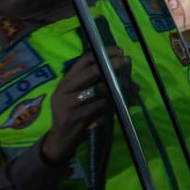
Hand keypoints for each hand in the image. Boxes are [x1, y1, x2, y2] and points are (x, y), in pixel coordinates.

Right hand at [41, 47, 132, 163]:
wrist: (61, 139)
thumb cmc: (76, 114)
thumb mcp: (82, 96)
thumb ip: (98, 84)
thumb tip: (126, 74)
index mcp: (66, 81)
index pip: (83, 61)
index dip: (102, 53)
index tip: (118, 50)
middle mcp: (64, 90)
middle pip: (91, 71)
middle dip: (111, 65)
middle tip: (126, 61)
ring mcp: (67, 104)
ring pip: (98, 90)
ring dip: (116, 86)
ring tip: (128, 84)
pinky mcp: (74, 117)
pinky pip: (99, 106)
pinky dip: (112, 104)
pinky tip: (119, 104)